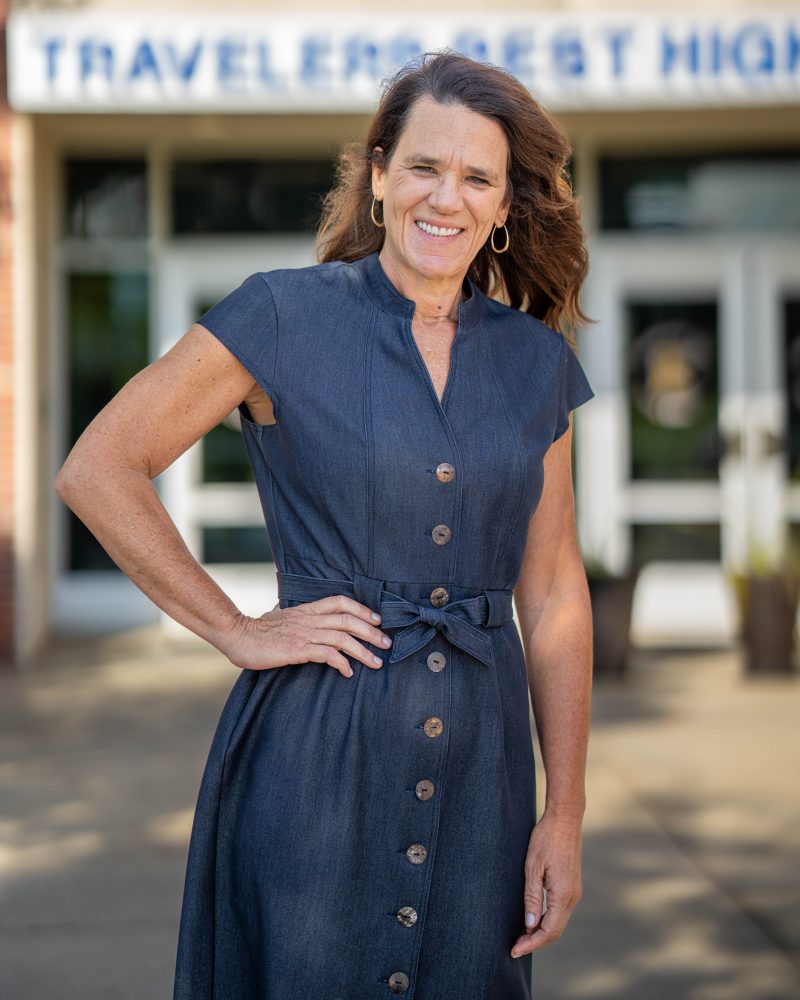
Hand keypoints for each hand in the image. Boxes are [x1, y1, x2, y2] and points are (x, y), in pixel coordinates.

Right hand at [216, 595, 392, 677]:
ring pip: (343, 638)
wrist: (237, 635)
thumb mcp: (281, 617)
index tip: (377, 620)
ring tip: (376, 662)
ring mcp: (304, 633)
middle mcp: (309, 619)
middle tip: (386, 643)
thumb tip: (304, 620)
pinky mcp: (297, 649)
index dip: (362, 609)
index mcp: (306, 609)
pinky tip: (348, 672)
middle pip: (348, 620)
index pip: (340, 602)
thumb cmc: (257, 630)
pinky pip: (327, 654)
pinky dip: (342, 663)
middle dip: (371, 632)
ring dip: (363, 651)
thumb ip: (297, 618)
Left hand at [510, 810, 582, 958]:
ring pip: (558, 922)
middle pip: (555, 930)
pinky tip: (533, 918)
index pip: (548, 931)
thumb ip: (532, 897)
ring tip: (521, 936)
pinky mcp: (571, 885)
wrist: (565, 819)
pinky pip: (560, 910)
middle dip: (535, 941)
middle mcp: (572, 897)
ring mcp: (574, 891)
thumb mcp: (533, 867)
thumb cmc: (546, 839)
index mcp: (563, 894)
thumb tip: (530, 924)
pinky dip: (547, 920)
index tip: (515, 951)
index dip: (531, 943)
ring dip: (541, 932)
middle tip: (514, 947)